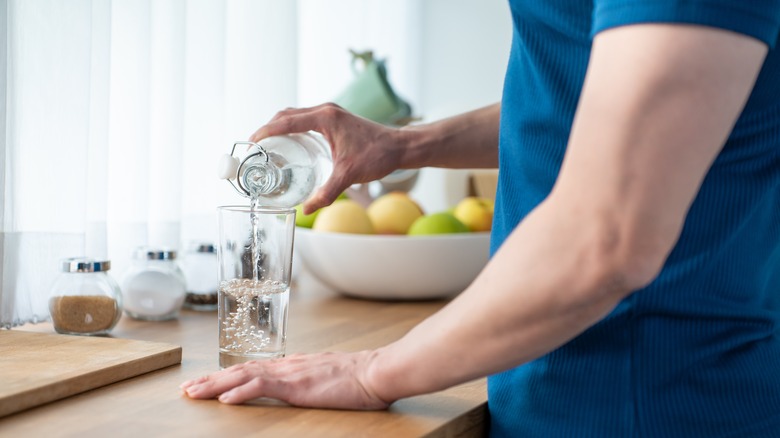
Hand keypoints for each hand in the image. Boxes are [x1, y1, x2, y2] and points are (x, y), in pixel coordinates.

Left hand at [180, 351, 390, 409]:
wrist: (376, 372)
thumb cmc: (360, 379)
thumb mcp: (328, 379)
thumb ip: (312, 383)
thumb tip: (305, 389)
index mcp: (293, 366)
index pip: (252, 370)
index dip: (226, 376)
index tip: (206, 382)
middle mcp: (287, 365)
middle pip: (240, 370)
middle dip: (210, 379)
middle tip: (187, 388)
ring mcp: (291, 373)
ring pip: (243, 376)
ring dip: (215, 384)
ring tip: (194, 393)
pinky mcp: (297, 385)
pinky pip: (262, 387)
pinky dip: (241, 392)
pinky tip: (225, 398)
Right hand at [250, 103, 408, 213]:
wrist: (400, 146)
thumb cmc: (378, 155)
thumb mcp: (349, 175)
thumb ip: (327, 192)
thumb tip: (307, 208)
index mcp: (325, 118)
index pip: (286, 121)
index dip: (265, 131)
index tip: (251, 143)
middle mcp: (326, 111)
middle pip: (287, 115)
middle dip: (268, 129)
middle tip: (255, 148)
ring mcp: (331, 113)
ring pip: (296, 115)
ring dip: (279, 127)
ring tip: (267, 147)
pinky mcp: (335, 119)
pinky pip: (306, 119)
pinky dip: (292, 128)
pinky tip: (289, 145)